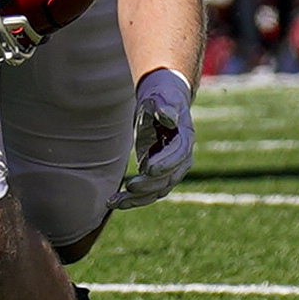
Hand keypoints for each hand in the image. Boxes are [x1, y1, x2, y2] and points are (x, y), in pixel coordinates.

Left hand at [111, 68, 194, 209]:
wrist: (162, 106)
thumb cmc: (161, 98)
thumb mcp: (163, 97)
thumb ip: (166, 105)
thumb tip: (168, 116)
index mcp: (185, 138)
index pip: (179, 154)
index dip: (166, 162)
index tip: (149, 168)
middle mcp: (181, 157)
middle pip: (169, 177)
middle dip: (150, 184)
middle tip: (130, 186)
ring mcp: (170, 168)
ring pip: (157, 189)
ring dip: (137, 198)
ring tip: (114, 202)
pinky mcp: (156, 174)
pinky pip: (148, 191)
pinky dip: (132, 199)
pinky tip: (114, 202)